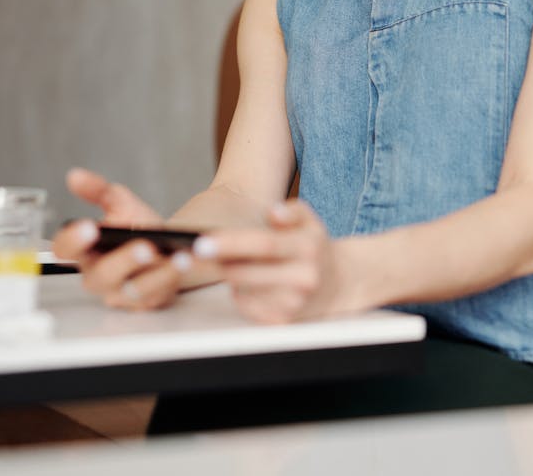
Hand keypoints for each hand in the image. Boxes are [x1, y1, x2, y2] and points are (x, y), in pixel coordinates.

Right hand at [52, 167, 188, 310]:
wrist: (165, 241)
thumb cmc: (136, 224)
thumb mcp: (119, 202)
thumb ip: (97, 190)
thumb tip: (75, 176)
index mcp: (86, 251)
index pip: (65, 250)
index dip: (72, 240)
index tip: (88, 226)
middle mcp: (99, 276)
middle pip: (101, 277)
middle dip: (123, 261)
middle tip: (143, 246)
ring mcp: (122, 293)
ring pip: (133, 291)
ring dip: (155, 274)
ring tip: (174, 256)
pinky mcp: (146, 301)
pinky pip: (157, 296)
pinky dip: (172, 278)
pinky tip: (183, 261)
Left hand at [192, 199, 345, 323]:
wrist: (340, 283)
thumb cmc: (315, 247)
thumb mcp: (310, 220)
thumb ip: (292, 211)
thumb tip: (273, 213)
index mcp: (308, 248)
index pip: (264, 245)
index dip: (231, 244)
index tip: (201, 242)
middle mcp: (304, 278)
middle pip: (247, 272)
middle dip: (216, 262)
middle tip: (192, 253)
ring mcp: (294, 304)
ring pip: (243, 290)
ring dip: (229, 276)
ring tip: (232, 263)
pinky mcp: (284, 322)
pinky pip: (247, 307)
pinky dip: (239, 293)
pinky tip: (248, 282)